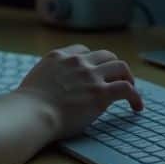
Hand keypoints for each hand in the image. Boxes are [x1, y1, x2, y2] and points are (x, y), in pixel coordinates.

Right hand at [14, 44, 142, 139]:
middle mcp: (77, 62)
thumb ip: (47, 76)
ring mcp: (91, 76)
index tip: (94, 71)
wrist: (32, 113)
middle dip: (112, 66)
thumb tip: (48, 87)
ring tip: (130, 89)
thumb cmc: (27, 104)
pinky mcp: (101, 93)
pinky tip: (136, 107)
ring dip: (127, 77)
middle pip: (105, 55)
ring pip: (120, 67)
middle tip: (116, 79)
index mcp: (59, 57)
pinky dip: (135, 97)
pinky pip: (127, 89)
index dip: (91, 60)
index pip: (82, 50)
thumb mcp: (34, 79)